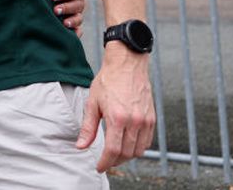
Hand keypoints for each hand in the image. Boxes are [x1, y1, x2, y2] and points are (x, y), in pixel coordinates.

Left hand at [53, 0, 85, 34]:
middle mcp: (79, 2)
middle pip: (78, 5)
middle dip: (67, 8)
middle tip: (56, 10)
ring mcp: (77, 14)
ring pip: (79, 18)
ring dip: (73, 21)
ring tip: (64, 23)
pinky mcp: (74, 25)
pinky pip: (78, 31)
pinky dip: (76, 34)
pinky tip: (71, 35)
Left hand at [76, 44, 155, 170]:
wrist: (127, 65)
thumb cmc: (108, 81)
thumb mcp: (92, 103)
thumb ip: (88, 127)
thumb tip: (81, 145)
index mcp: (117, 118)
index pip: (113, 150)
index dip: (105, 162)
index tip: (100, 167)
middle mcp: (134, 121)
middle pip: (126, 153)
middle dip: (115, 161)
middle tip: (105, 161)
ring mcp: (146, 121)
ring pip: (139, 150)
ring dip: (127, 156)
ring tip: (115, 154)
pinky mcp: (152, 119)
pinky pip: (147, 141)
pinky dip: (138, 148)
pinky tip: (128, 145)